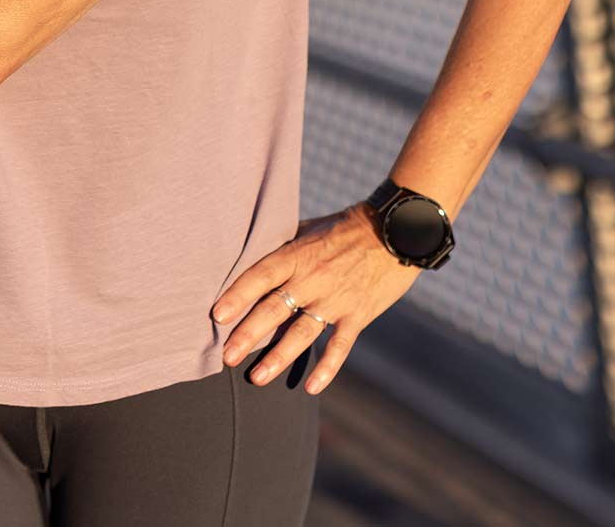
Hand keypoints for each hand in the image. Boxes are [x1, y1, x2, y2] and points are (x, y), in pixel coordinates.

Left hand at [210, 200, 418, 394]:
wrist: (396, 231)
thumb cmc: (345, 228)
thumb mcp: (308, 229)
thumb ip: (281, 246)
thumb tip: (247, 254)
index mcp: (297, 255)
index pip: (260, 276)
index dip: (238, 295)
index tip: (217, 315)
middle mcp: (313, 279)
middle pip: (274, 309)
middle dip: (248, 334)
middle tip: (226, 357)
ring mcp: (336, 299)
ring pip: (302, 333)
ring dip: (278, 356)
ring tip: (257, 377)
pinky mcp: (358, 314)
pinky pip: (340, 346)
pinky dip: (327, 367)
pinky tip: (311, 387)